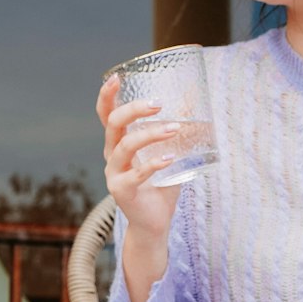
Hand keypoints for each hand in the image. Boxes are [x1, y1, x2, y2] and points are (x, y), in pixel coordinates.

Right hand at [96, 74, 180, 241]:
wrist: (154, 224)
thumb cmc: (161, 187)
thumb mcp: (171, 153)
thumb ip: (179, 132)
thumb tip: (196, 102)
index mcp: (118, 144)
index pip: (106, 115)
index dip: (107, 95)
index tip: (117, 77)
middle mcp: (112, 156)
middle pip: (113, 124)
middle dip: (133, 109)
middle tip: (158, 104)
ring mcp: (114, 174)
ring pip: (125, 146)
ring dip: (151, 134)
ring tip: (175, 128)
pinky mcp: (122, 191)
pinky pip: (136, 174)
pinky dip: (154, 164)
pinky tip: (171, 158)